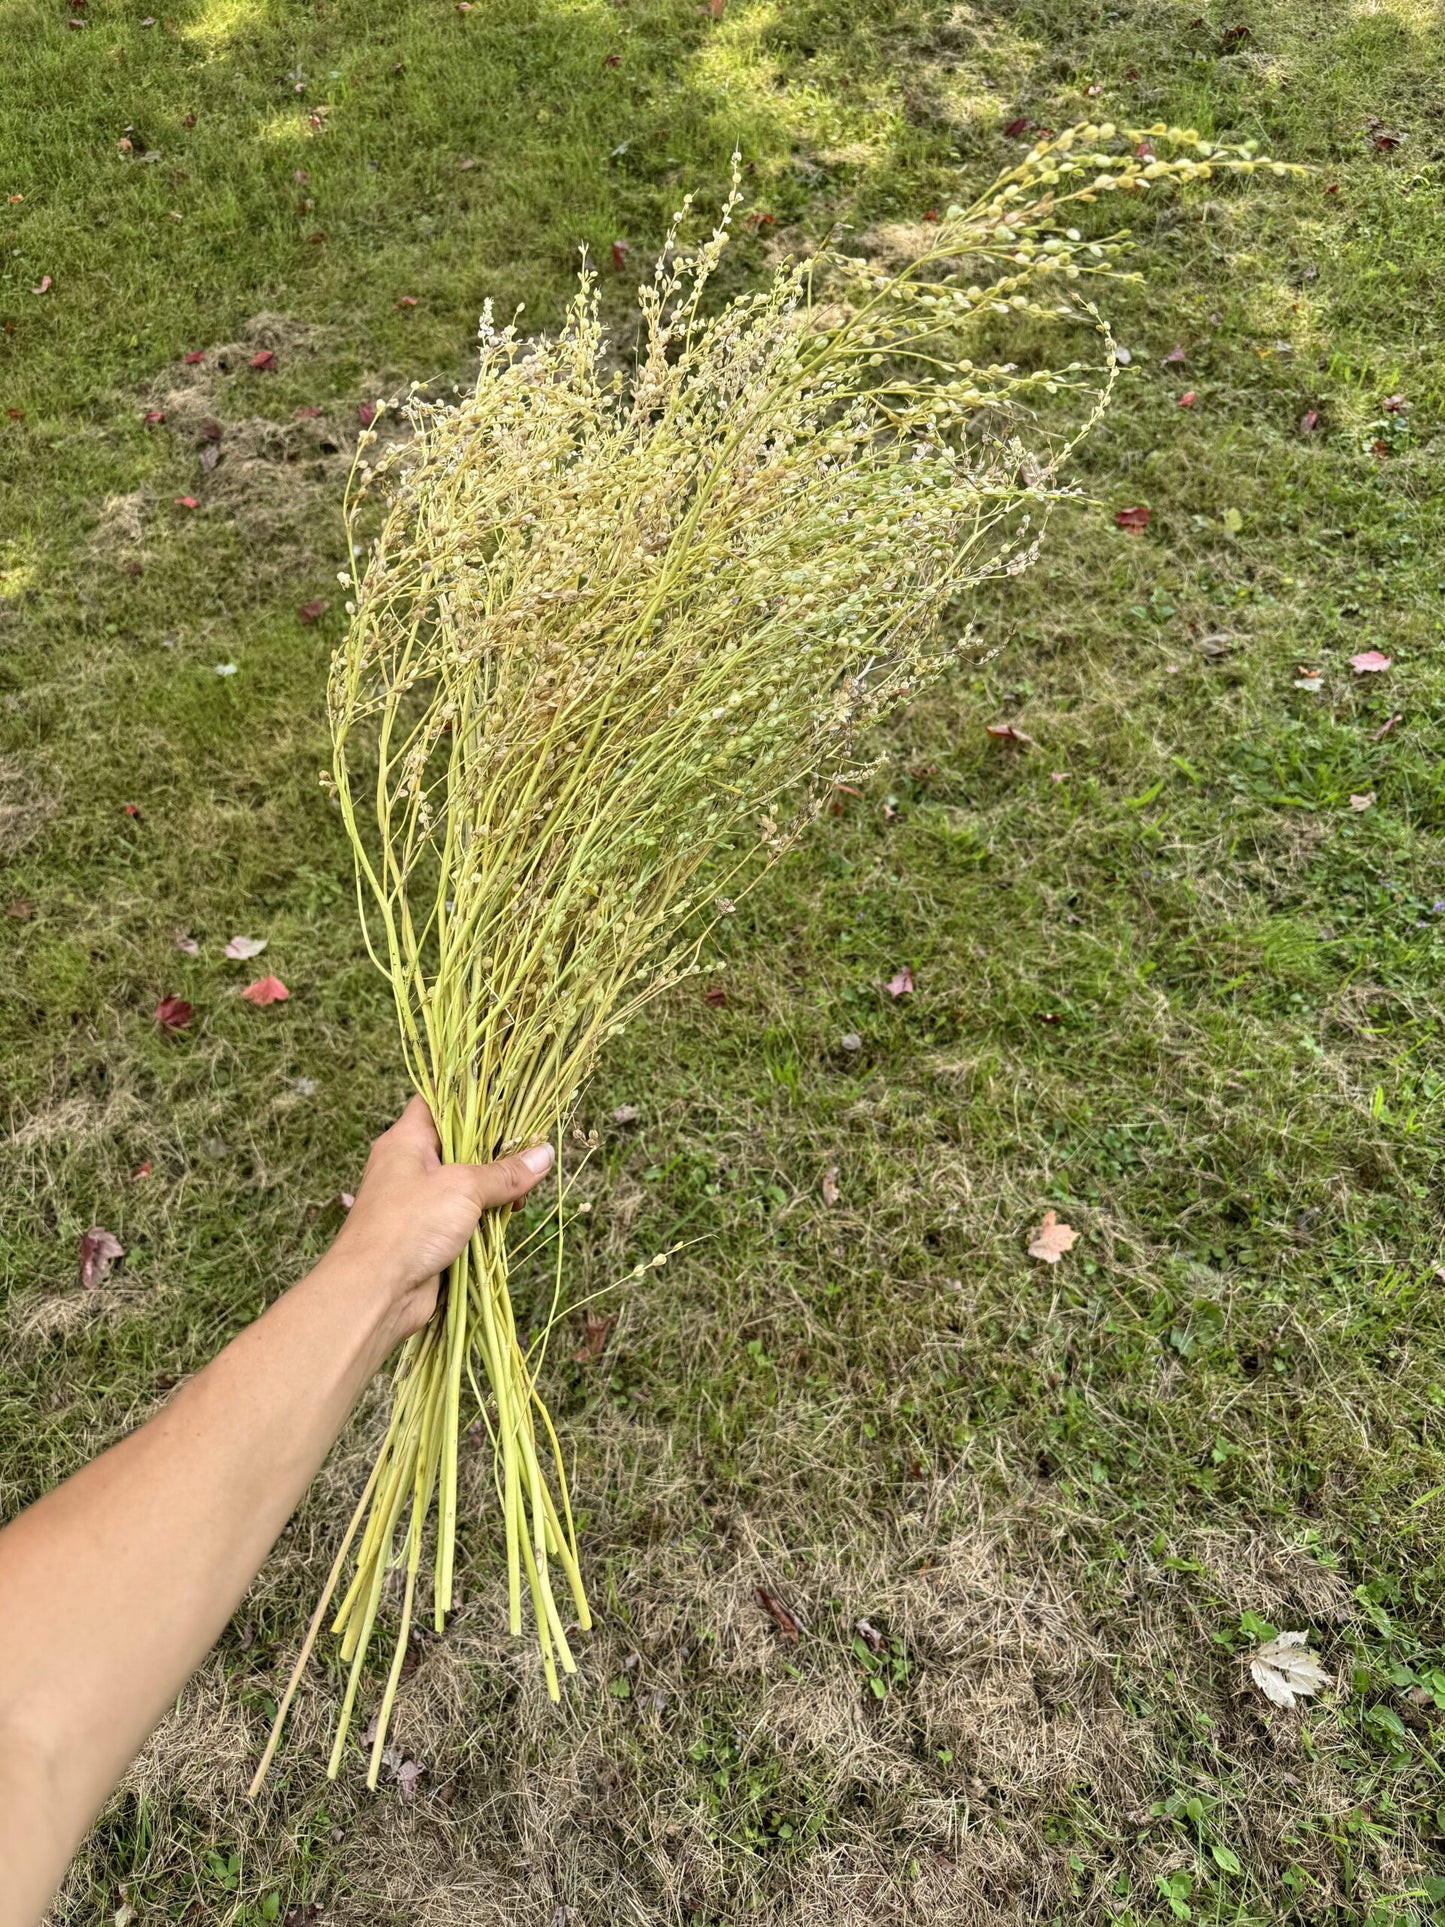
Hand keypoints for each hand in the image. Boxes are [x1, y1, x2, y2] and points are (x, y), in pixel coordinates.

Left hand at [322, 1095, 553, 1348]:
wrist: (375, 1291)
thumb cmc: (409, 1225)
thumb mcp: (463, 1188)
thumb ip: (505, 1172)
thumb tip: (545, 1154)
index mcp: (406, 1141)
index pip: (437, 1101)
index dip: (470, 1094)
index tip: (508, 1095)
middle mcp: (409, 1166)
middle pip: (459, 1144)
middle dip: (495, 1149)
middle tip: (531, 1147)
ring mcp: (419, 1202)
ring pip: (465, 1184)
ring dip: (494, 1188)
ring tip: (525, 1189)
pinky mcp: (429, 1234)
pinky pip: (464, 1216)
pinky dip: (486, 1216)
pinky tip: (510, 1216)